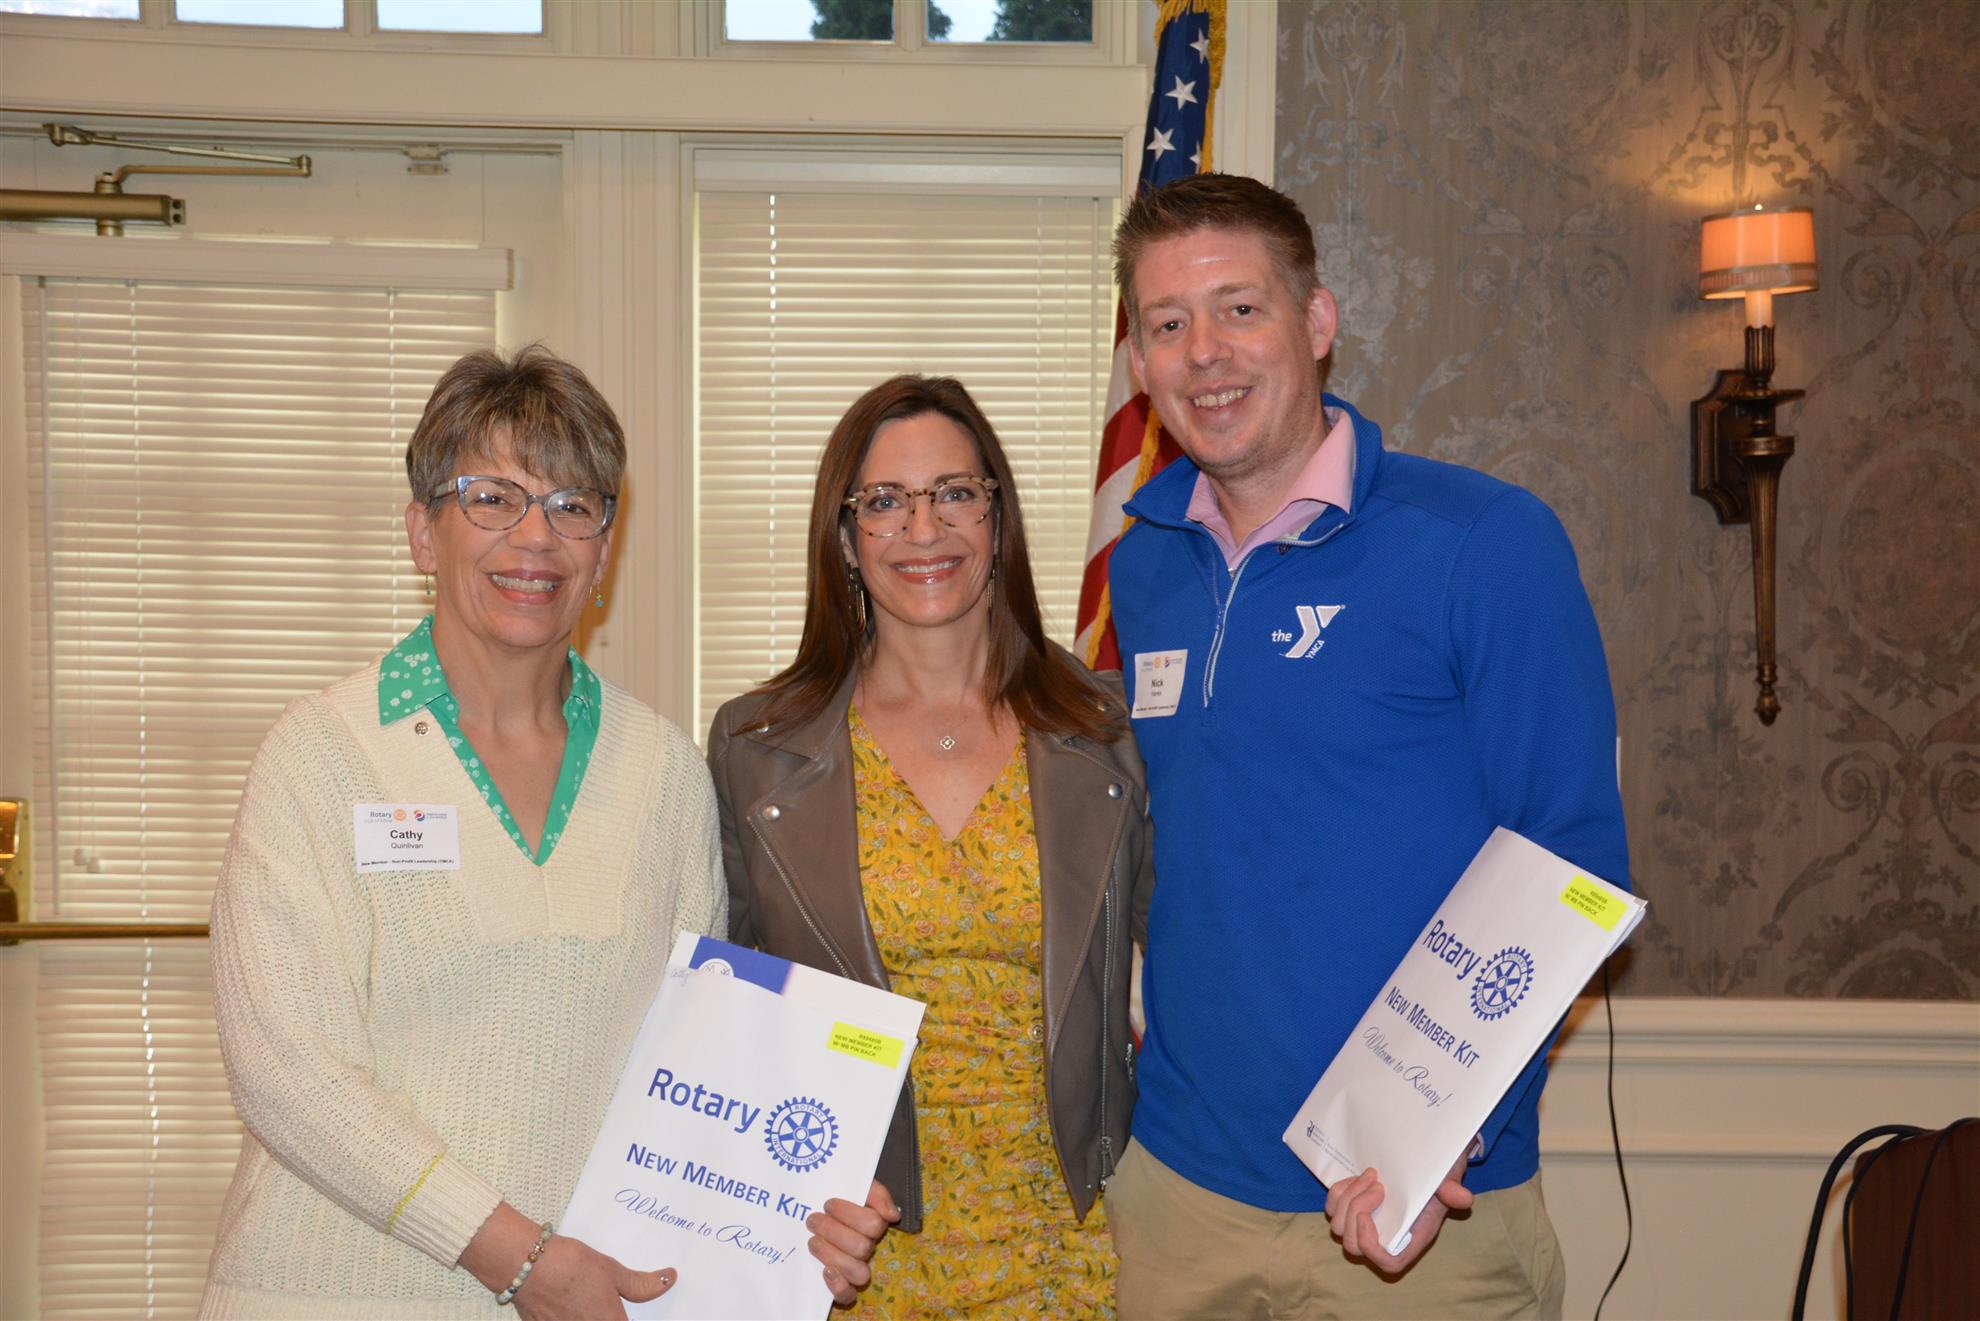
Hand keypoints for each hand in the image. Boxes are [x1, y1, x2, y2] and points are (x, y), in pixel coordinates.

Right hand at [463, 1202, 674, 1319]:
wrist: (524, 1265)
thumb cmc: (570, 1264)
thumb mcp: (611, 1269)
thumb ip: (641, 1284)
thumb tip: (669, 1279)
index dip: (630, 1318)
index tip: (629, 1309)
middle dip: (611, 1315)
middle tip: (608, 1298)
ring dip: (590, 1314)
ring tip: (585, 1298)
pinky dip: (571, 1315)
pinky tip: (571, 1303)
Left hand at [806, 1179, 898, 1305]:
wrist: (816, 1205)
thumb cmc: (838, 1198)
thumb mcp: (857, 1185)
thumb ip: (876, 1192)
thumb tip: (892, 1215)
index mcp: (873, 1224)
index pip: (873, 1224)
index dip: (849, 1214)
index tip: (828, 1203)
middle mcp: (867, 1248)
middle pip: (862, 1248)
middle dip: (833, 1232)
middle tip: (814, 1220)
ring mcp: (855, 1268)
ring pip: (858, 1273)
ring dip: (832, 1255)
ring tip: (813, 1241)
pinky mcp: (841, 1286)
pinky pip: (847, 1295)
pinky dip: (838, 1286)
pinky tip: (826, 1271)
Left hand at [1324, 1151, 1472, 1274]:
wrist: (1425, 1160)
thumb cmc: (1438, 1175)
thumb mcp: (1447, 1179)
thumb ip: (1452, 1190)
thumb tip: (1464, 1198)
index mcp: (1412, 1238)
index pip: (1387, 1264)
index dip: (1370, 1247)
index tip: (1367, 1216)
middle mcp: (1387, 1236)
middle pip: (1353, 1246)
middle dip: (1357, 1211)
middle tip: (1377, 1184)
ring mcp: (1367, 1224)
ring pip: (1339, 1227)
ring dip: (1349, 1198)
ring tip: (1371, 1175)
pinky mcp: (1352, 1207)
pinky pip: (1332, 1209)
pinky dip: (1338, 1193)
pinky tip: (1357, 1177)